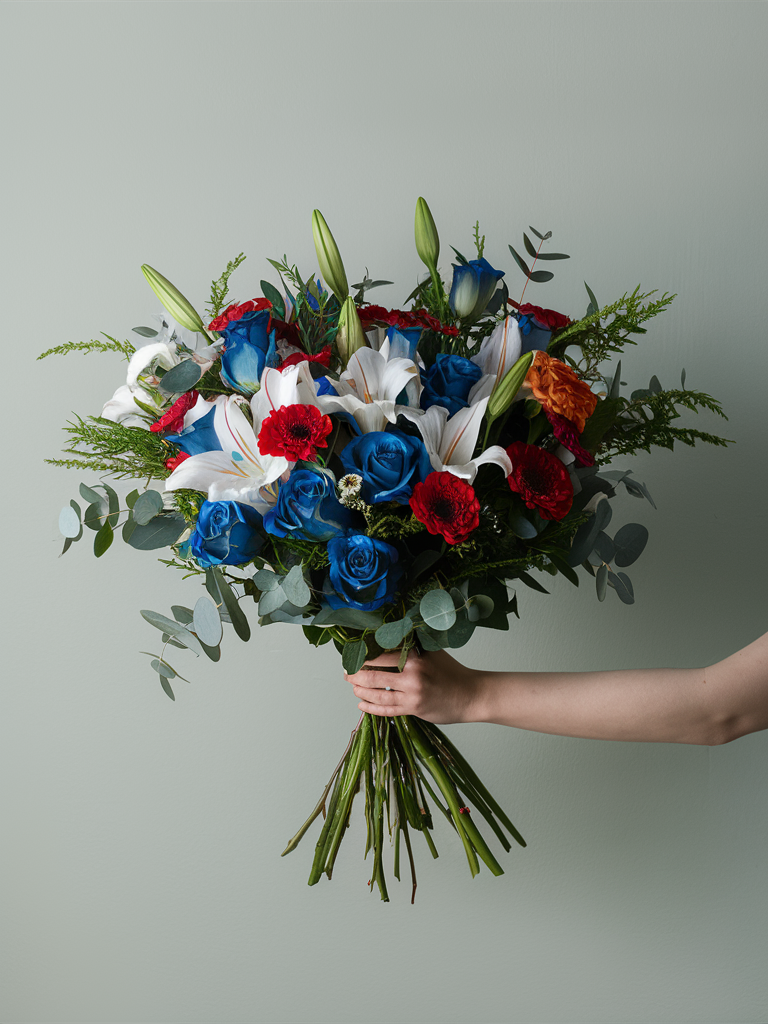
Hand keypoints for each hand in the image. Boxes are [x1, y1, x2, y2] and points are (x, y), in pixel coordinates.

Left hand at [346, 649, 482, 723]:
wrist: (471, 694)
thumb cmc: (452, 672)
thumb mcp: (432, 652)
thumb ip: (411, 648)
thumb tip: (384, 642)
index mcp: (415, 656)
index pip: (380, 655)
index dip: (362, 656)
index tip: (352, 656)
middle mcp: (412, 674)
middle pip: (373, 675)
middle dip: (355, 674)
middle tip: (346, 673)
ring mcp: (412, 694)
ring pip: (377, 693)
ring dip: (360, 691)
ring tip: (353, 688)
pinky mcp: (414, 709)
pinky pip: (386, 710)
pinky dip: (371, 707)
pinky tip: (362, 705)